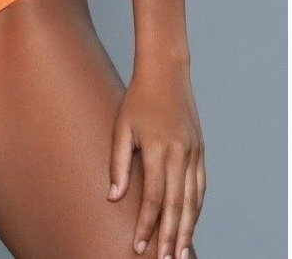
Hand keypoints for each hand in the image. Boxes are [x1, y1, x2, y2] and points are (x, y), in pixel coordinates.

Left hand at [107, 64, 205, 258]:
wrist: (166, 74)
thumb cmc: (138, 99)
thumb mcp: (121, 127)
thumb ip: (118, 163)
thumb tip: (113, 197)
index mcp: (158, 149)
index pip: (153, 198)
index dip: (146, 225)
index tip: (139, 246)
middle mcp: (180, 154)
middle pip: (176, 205)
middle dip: (169, 237)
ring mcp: (194, 153)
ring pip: (192, 200)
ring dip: (186, 229)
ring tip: (179, 252)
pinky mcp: (200, 151)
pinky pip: (200, 187)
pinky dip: (196, 209)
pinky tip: (190, 223)